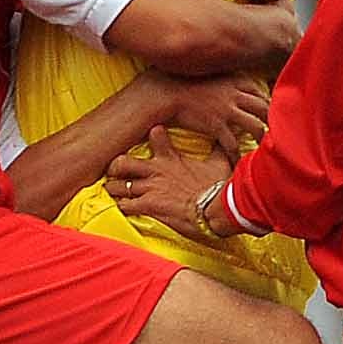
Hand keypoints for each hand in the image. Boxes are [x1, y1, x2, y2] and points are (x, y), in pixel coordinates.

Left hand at [106, 127, 223, 239]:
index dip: (151, 135)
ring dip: (115, 189)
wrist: (215, 208)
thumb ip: (218, 151)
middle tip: (114, 171)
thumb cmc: (218, 187)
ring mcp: (150, 189)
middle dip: (115, 167)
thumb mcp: (219, 164)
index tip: (150, 135)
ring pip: (119, 186)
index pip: (156, 137)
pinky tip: (122, 208)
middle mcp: (156, 171)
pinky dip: (122, 207)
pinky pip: (125, 206)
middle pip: (123, 163)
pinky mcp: (148, 206)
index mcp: (171, 159)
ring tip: (113, 191)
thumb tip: (229, 140)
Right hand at [155, 71, 270, 160]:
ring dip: (262, 137)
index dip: (268, 101)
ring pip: (255, 125)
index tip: (271, 110)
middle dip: (272, 119)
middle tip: (277, 130)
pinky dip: (237, 154)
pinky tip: (238, 161)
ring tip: (263, 146)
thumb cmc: (181, 82)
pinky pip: (233, 143)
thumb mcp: (207, 73)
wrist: (163, 92)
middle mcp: (234, 94)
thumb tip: (229, 84)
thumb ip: (222, 79)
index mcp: (233, 80)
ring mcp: (226, 110)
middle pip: (264, 107)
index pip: (259, 90)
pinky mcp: (216, 125)